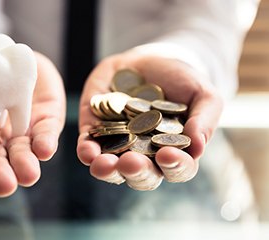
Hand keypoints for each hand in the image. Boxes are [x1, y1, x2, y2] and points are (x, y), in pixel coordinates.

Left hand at [77, 52, 222, 189]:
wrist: (149, 60)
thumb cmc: (181, 80)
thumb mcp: (202, 94)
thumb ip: (205, 119)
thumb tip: (198, 147)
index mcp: (174, 152)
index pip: (177, 169)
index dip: (175, 166)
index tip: (168, 155)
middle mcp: (145, 156)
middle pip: (141, 176)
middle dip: (136, 172)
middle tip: (132, 162)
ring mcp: (118, 145)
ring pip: (111, 169)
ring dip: (107, 170)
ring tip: (104, 165)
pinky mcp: (95, 132)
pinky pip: (88, 148)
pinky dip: (86, 152)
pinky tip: (87, 151)